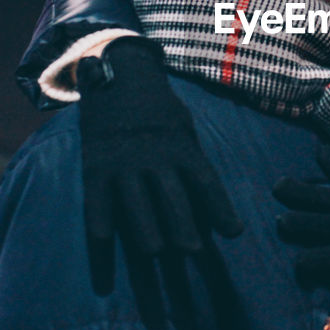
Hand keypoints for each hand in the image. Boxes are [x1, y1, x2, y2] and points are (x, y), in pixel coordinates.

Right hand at [77, 37, 242, 294]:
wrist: (118, 76)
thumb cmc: (158, 109)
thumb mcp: (184, 126)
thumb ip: (192, 158)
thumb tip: (209, 196)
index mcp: (181, 146)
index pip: (206, 181)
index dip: (221, 208)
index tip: (234, 232)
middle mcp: (154, 156)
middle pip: (173, 198)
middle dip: (184, 227)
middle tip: (194, 253)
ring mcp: (123, 162)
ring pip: (136, 203)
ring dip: (147, 231)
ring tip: (156, 251)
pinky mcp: (94, 167)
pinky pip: (97, 201)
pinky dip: (100, 224)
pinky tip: (104, 243)